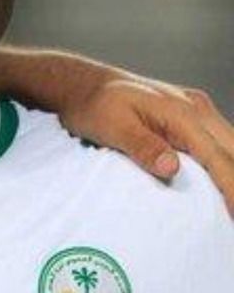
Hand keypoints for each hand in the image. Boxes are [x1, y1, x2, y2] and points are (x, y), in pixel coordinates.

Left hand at [60, 75, 233, 212]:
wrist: (83, 84)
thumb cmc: (93, 105)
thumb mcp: (111, 126)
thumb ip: (141, 145)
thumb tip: (171, 167)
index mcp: (179, 112)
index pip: (218, 157)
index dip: (232, 188)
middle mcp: (194, 107)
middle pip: (233, 150)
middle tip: (231, 217)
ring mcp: (194, 108)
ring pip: (230, 145)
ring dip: (231, 171)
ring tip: (228, 204)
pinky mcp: (189, 114)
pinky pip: (218, 141)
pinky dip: (224, 162)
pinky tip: (219, 182)